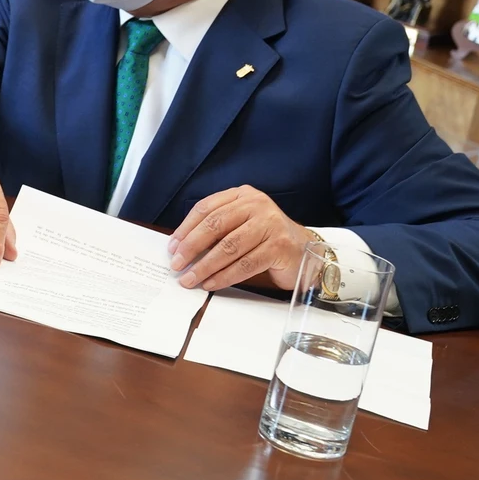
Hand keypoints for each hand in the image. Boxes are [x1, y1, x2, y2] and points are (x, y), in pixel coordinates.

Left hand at [168, 186, 307, 290]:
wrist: (306, 252)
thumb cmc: (266, 240)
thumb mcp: (241, 225)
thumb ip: (217, 230)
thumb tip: (181, 248)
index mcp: (242, 196)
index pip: (206, 208)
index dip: (186, 228)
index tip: (172, 247)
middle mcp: (257, 205)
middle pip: (215, 225)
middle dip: (191, 247)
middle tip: (177, 264)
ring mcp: (270, 224)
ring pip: (229, 247)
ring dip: (205, 266)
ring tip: (190, 279)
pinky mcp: (279, 247)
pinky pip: (245, 264)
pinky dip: (224, 276)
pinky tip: (211, 283)